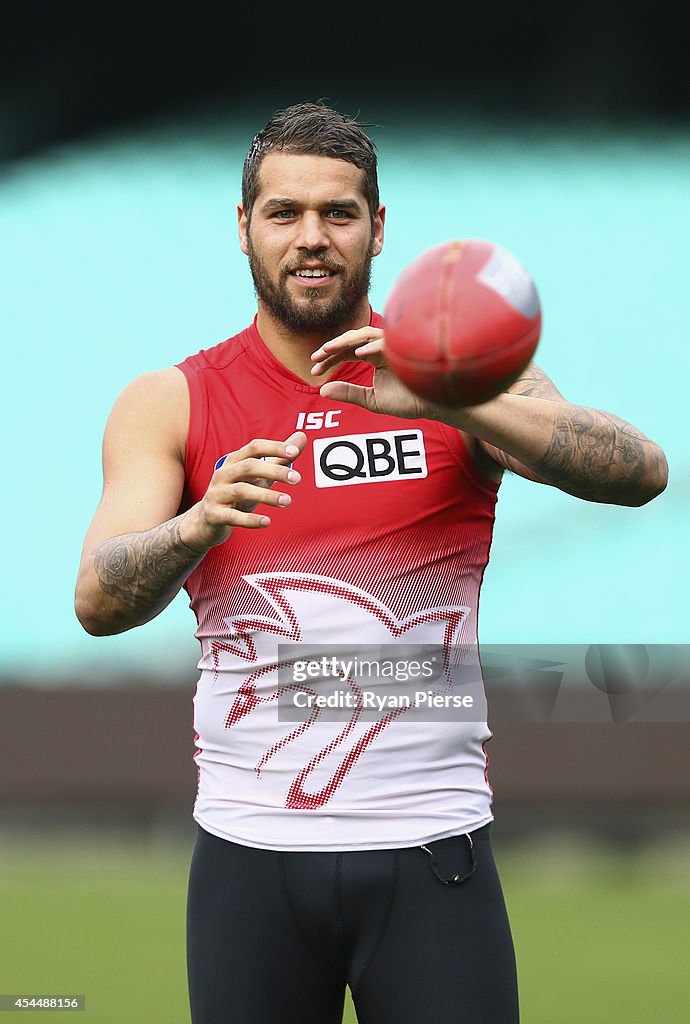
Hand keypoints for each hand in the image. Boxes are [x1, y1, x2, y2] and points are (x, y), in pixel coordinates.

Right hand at [185, 432, 307, 547]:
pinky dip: (250, 520)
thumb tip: (302, 437)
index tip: (295, 452)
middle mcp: (223, 474)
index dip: (274, 447)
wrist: (206, 521)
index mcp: (234, 461)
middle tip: (297, 479)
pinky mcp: (214, 515)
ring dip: (267, 495)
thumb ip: (279, 458)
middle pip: (249, 467)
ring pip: (242, 491)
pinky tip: (267, 522)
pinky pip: (232, 516)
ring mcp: (216, 494)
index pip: (254, 447)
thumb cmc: (237, 494)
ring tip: (287, 501)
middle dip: (274, 471)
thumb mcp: (258, 476)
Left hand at [311, 327, 454, 421]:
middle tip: (315, 357)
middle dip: (332, 348)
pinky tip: (358, 355)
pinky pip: (386, 343)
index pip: (347, 352)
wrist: (435, 407)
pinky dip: (372, 347)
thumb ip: (349, 394)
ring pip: (365, 335)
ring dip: (346, 341)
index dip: (329, 360)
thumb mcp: (371, 400)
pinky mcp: (406, 347)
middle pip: (352, 340)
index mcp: (374, 356)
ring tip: (328, 350)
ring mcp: (394, 345)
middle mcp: (382, 347)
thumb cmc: (408, 401)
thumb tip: (323, 390)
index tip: (313, 370)